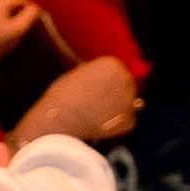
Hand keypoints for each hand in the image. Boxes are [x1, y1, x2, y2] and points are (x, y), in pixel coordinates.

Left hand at [0, 0, 40, 68]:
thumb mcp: (19, 28)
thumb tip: (35, 7)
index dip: (32, 7)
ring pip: (1, 11)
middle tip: (30, 23)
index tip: (39, 17)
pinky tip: (5, 32)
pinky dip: (2, 22)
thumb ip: (30, 14)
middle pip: (10, 4)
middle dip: (21, 12)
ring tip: (19, 28)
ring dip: (12, 17)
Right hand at [8, 56, 140, 145]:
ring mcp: (130, 100)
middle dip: (114, 94)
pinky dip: (114, 127)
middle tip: (95, 104)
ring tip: (93, 116)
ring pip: (125, 104)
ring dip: (114, 110)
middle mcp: (126, 78)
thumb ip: (91, 75)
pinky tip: (98, 127)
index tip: (93, 90)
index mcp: (112, 63)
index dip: (104, 82)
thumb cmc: (60, 97)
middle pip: (125, 85)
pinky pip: (124, 123)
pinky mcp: (129, 120)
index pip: (116, 71)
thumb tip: (99, 80)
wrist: (59, 120)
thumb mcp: (74, 76)